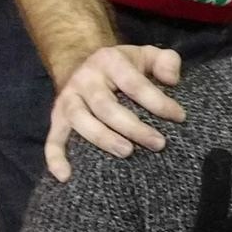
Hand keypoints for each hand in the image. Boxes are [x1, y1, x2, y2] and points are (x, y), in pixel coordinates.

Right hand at [46, 44, 186, 181]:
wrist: (81, 61)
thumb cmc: (124, 65)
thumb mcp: (147, 54)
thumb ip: (166, 61)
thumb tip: (172, 80)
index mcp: (109, 61)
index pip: (134, 84)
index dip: (157, 101)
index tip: (179, 117)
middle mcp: (85, 80)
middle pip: (106, 107)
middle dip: (133, 127)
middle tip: (158, 143)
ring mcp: (67, 99)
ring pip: (80, 121)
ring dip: (103, 139)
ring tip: (127, 153)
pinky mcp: (57, 118)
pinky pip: (52, 138)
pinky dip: (55, 158)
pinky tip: (66, 176)